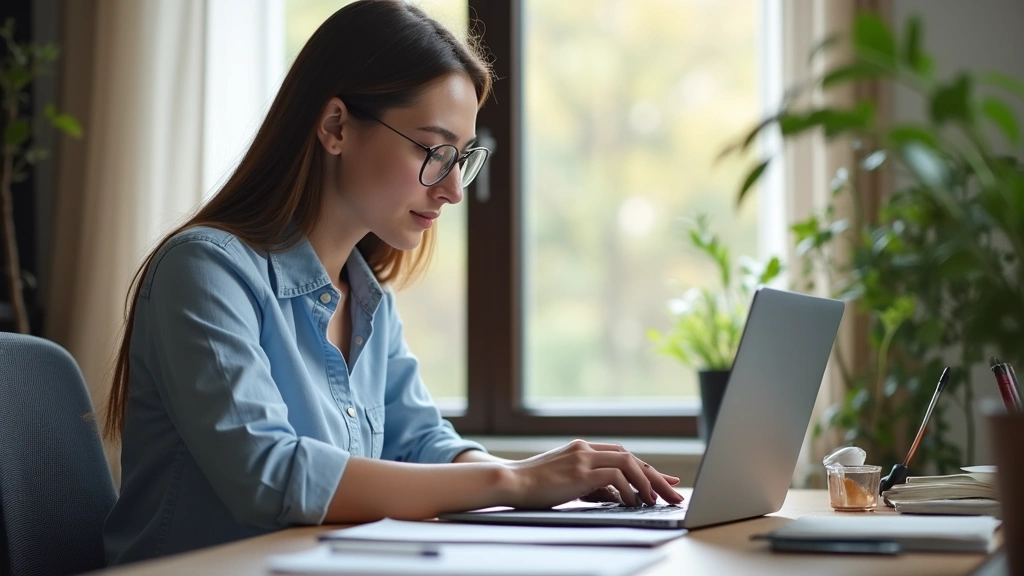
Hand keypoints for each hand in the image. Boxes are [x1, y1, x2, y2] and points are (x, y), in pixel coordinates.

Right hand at [502, 439, 684, 509]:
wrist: (510, 482)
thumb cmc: (533, 487)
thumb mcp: (566, 481)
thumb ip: (589, 483)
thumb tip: (615, 494)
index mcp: (582, 449)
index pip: (623, 455)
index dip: (646, 469)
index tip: (664, 482)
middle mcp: (586, 449)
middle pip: (631, 458)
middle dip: (655, 477)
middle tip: (673, 492)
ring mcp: (583, 458)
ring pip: (628, 463)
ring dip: (646, 483)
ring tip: (656, 500)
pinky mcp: (580, 471)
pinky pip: (615, 476)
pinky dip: (628, 489)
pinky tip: (633, 502)